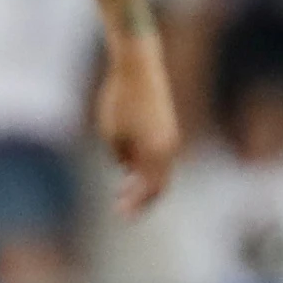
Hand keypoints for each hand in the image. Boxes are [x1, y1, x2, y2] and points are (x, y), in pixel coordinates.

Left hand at [94, 32, 179, 215]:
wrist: (138, 68)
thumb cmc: (120, 100)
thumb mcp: (112, 133)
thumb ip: (121, 155)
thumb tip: (127, 168)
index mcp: (156, 152)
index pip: (150, 189)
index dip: (136, 204)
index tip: (122, 215)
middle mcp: (169, 147)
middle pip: (159, 184)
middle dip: (142, 199)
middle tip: (125, 210)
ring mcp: (170, 136)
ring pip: (161, 170)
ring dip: (145, 183)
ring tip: (125, 193)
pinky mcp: (167, 127)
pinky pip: (159, 155)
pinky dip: (147, 167)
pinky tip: (131, 171)